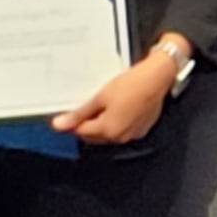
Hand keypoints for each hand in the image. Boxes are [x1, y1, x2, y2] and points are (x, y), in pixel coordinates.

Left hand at [53, 49, 176, 144]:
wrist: (156, 79)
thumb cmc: (131, 85)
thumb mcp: (99, 97)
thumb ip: (79, 114)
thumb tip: (60, 125)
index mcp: (108, 130)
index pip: (80, 133)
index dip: (70, 123)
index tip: (64, 114)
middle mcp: (121, 137)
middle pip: (93, 136)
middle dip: (83, 125)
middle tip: (78, 107)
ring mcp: (132, 134)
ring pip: (107, 134)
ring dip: (98, 124)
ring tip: (96, 104)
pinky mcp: (140, 129)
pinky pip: (121, 130)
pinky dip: (113, 123)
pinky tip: (112, 107)